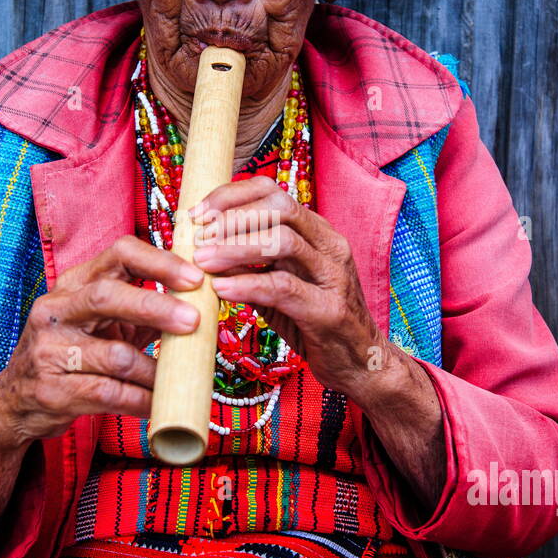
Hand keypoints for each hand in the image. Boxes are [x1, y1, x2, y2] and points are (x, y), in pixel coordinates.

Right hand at [0, 236, 203, 557]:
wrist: (15, 402)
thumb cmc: (70, 354)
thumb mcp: (99, 323)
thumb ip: (141, 310)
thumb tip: (203, 303)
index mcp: (74, 284)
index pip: (119, 253)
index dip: (160, 261)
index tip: (196, 278)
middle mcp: (56, 310)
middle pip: (107, 296)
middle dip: (155, 306)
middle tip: (193, 322)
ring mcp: (49, 351)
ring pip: (113, 355)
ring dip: (154, 369)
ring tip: (178, 378)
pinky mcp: (52, 391)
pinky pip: (108, 395)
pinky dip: (141, 401)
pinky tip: (159, 405)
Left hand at [189, 175, 445, 512]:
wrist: (362, 365)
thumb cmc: (314, 323)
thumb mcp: (277, 288)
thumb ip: (248, 267)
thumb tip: (201, 250)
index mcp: (319, 233)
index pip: (273, 193)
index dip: (232, 196)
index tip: (197, 212)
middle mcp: (330, 246)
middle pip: (278, 208)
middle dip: (231, 216)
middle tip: (195, 232)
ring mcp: (333, 276)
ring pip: (281, 242)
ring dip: (234, 247)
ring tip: (200, 259)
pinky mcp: (328, 310)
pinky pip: (282, 288)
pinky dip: (247, 284)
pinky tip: (220, 289)